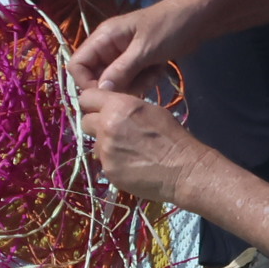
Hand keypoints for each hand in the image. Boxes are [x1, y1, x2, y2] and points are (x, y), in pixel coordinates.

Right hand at [70, 0, 203, 94]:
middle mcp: (108, 47)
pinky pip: (132, 80)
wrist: (200, 17)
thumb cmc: (169, 26)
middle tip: (139, 83)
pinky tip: (159, 71)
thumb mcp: (145, 50)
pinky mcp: (137, 62)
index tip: (108, 94)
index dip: (87, 83)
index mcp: (103, 38)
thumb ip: (121, 71)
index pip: (77, 65)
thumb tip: (99, 92)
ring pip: (116, 82)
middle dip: (117, 86)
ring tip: (153, 73)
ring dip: (134, 84)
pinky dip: (144, 80)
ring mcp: (123, 56)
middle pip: (96, 77)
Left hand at [75, 79, 207, 206]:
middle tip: (113, 131)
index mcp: (119, 106)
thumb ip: (125, 108)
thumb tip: (111, 108)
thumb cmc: (172, 137)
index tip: (99, 109)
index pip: (87, 97)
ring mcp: (105, 150)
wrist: (182, 169)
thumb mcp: (150, 111)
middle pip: (86, 121)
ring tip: (126, 150)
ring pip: (94, 143)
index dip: (93, 103)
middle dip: (96, 125)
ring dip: (105, 145)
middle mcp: (106, 126)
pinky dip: (112, 162)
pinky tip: (130, 164)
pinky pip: (103, 162)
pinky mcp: (107, 170)